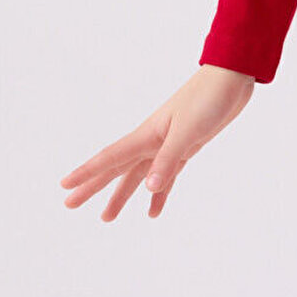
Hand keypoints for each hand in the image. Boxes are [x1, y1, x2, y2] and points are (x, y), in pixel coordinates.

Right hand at [59, 64, 256, 219]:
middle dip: (93, 187)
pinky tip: (153, 210)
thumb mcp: (188, 131)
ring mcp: (167, 144)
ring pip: (138, 175)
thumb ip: (168, 160)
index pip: (109, 158)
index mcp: (147, 135)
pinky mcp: (185, 147)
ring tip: (107, 217)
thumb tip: (147, 189)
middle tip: (70, 205)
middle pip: (116, 169)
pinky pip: (165, 175)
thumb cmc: (208, 99)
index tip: (65, 187)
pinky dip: (158, 192)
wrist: (231, 78)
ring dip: (122, 195)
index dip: (86, 174)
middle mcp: (152, 140)